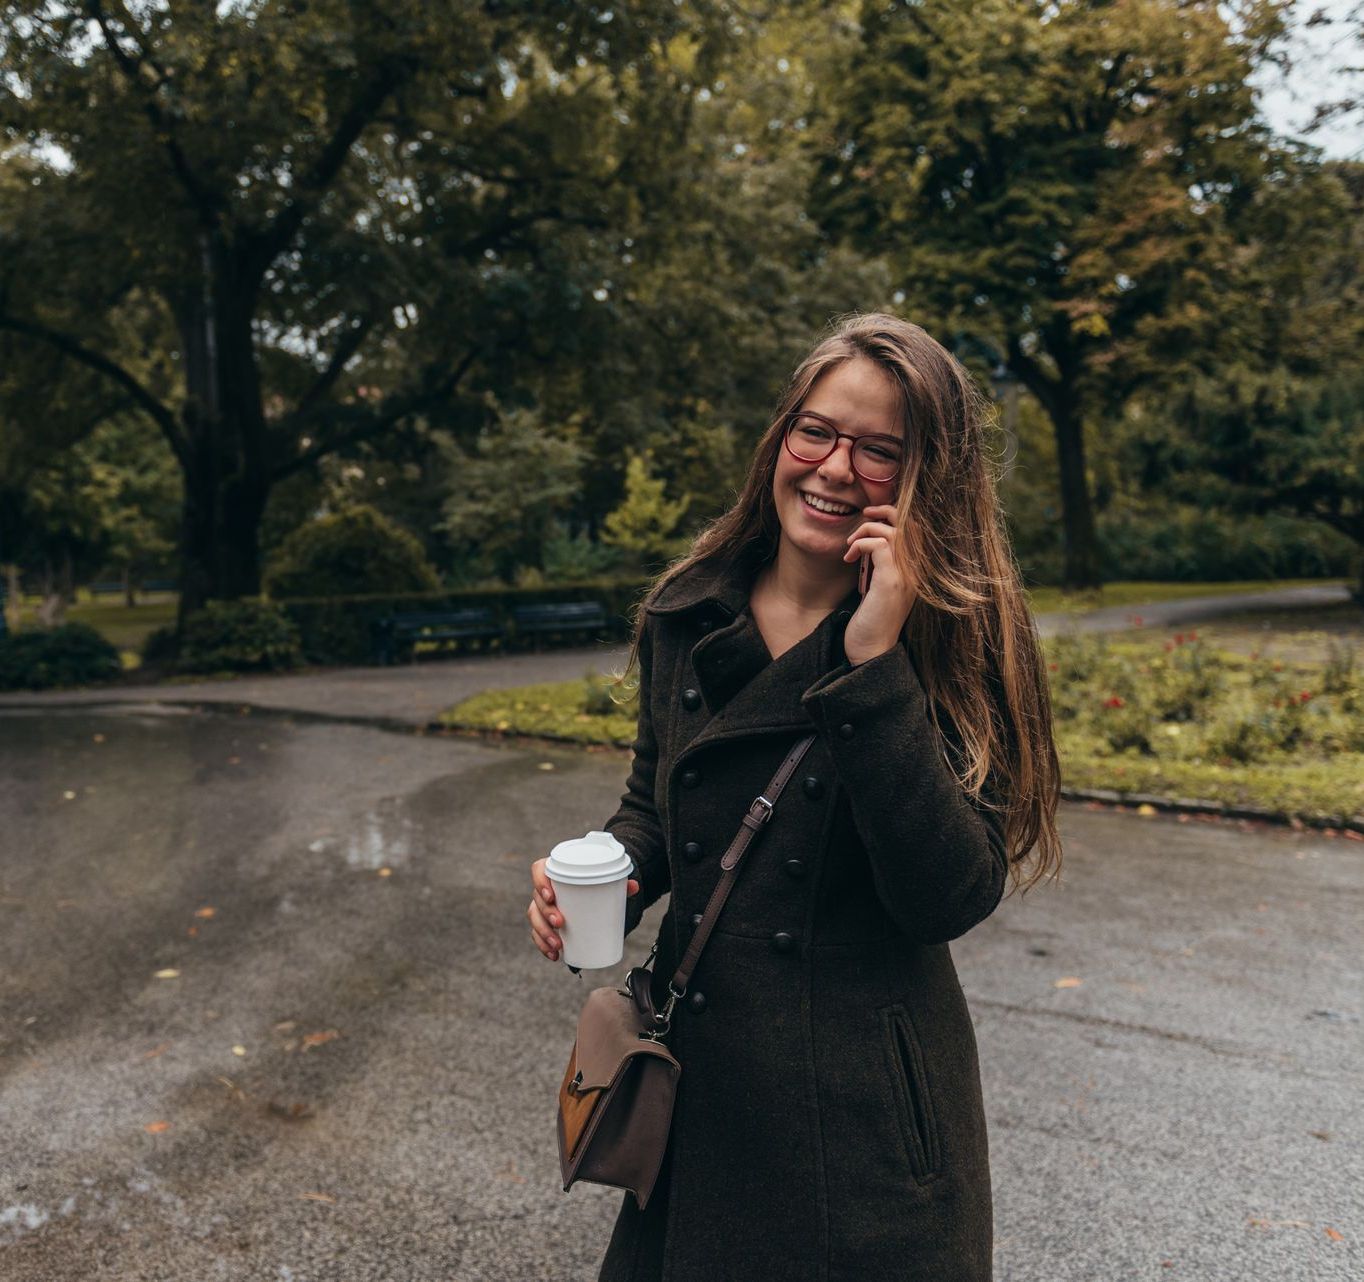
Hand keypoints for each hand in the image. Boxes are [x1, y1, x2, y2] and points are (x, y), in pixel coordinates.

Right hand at [528, 856, 639, 962]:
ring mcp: (542, 906)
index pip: (538, 870)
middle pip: (537, 898)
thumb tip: (634, 886)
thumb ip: (618, 882)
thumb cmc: (593, 883)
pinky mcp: (544, 922)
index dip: (540, 882)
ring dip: (543, 933)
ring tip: (558, 944)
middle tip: (560, 922)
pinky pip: (537, 934)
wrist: (591, 892)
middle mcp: (545, 888)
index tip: (551, 896)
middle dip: (546, 913)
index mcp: (554, 871)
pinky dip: (543, 946)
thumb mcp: (605, 881)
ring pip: (534, 918)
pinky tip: (554, 955)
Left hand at [841, 503, 917, 664]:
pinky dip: (860, 543)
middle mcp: (917, 572)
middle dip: (885, 511)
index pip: (916, 530)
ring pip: (892, 531)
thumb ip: (883, 565)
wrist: (871, 652)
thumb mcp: (880, 587)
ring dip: (866, 530)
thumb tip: (870, 541)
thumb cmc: (872, 621)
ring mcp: (906, 577)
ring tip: (850, 546)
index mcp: (916, 572)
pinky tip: (849, 557)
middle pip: (910, 524)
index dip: (896, 515)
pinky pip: (878, 545)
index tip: (871, 518)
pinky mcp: (890, 582)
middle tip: (864, 516)